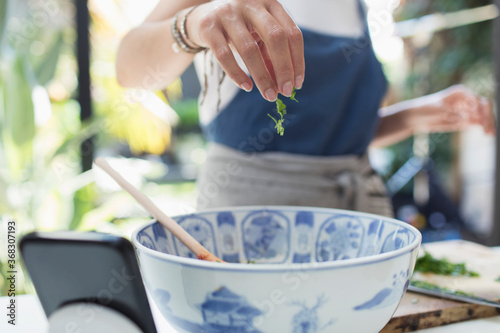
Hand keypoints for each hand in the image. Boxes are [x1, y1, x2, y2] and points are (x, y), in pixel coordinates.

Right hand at [185, 0, 304, 100]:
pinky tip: (246, 87)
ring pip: (250, 49)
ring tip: (268, 95)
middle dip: (284, 69)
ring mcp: (229, 13)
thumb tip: (285, 84)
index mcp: (270, 4)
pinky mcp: (209, 27)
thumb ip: (271, 56)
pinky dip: (237, 75)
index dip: (297, 60)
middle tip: (285, 92)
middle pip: (276, 38)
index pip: (292, 33)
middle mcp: (251, 4)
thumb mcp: (258, 37)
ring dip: (262, 77)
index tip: (297, 84)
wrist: (201, 18)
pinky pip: (225, 55)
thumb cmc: (238, 30)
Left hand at [412, 85, 494, 134]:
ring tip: (490, 133)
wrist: (417, 118)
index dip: (479, 109)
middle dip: (487, 116)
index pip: (476, 99)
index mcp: (461, 93)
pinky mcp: (465, 120)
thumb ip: (453, 112)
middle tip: (487, 128)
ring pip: (483, 116)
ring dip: (488, 123)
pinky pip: (478, 123)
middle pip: (483, 107)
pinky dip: (483, 127)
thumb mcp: (437, 109)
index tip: (477, 119)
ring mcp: (467, 110)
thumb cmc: (425, 109)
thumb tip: (468, 118)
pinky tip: (488, 133)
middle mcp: (466, 100)